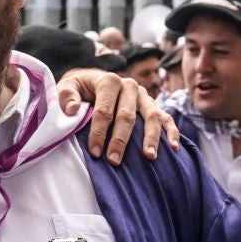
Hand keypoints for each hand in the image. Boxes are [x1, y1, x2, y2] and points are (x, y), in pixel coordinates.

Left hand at [58, 70, 180, 163]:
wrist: (93, 83)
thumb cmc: (80, 90)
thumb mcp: (67, 86)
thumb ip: (66, 96)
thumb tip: (72, 109)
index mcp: (109, 81)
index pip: (104, 109)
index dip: (99, 131)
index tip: (95, 152)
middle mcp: (130, 86)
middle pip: (127, 116)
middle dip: (120, 140)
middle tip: (114, 161)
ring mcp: (144, 97)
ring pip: (151, 116)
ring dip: (151, 138)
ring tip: (149, 157)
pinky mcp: (153, 105)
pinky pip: (166, 118)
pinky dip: (172, 132)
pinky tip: (174, 148)